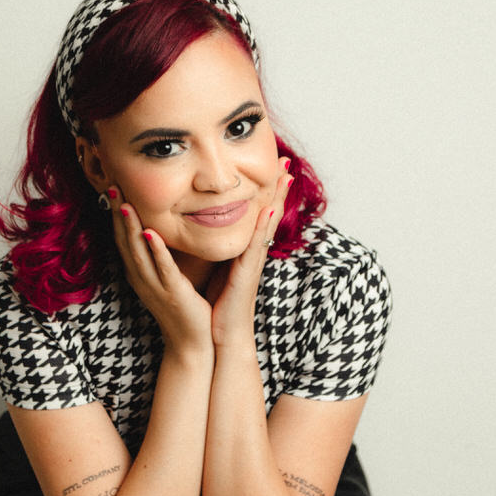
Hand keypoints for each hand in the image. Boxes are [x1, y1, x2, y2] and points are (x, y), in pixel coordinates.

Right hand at [109, 186, 212, 353]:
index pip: (123, 239)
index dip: (116, 214)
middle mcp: (141, 278)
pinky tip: (150, 234)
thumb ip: (162, 256)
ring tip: (123, 204)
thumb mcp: (168, 278)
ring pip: (137, 253)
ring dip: (130, 228)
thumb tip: (162, 230)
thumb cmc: (184, 308)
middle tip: (111, 186)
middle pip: (124, 241)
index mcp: (140, 273)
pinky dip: (155, 251)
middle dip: (117, 214)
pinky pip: (162, 269)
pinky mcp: (173, 293)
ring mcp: (155, 286)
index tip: (113, 188)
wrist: (192, 344)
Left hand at [207, 158, 292, 347]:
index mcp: (245, 249)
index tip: (273, 166)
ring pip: (267, 223)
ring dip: (277, 198)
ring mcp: (253, 261)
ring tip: (284, 175)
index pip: (257, 213)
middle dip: (277, 187)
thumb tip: (208, 229)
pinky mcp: (247, 273)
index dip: (266, 190)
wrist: (223, 334)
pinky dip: (262, 227)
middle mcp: (253, 252)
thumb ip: (218, 249)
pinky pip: (256, 245)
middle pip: (269, 212)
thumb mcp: (218, 268)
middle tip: (286, 161)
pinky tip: (267, 209)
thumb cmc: (219, 304)